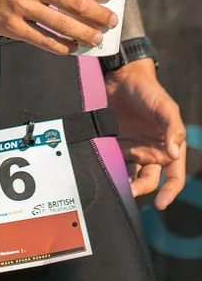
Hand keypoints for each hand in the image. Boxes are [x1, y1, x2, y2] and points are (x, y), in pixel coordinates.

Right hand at [0, 0, 118, 55]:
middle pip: (76, 3)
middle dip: (99, 15)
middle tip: (111, 22)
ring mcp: (22, 6)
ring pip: (63, 25)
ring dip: (85, 34)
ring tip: (96, 39)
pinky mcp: (11, 25)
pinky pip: (43, 39)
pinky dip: (61, 46)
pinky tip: (70, 49)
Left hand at [105, 59, 185, 209]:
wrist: (122, 77)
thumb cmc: (150, 92)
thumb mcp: (167, 107)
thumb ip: (174, 129)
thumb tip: (174, 153)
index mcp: (170, 148)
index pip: (174, 177)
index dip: (170, 192)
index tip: (161, 203)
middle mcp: (152, 153)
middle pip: (150, 181)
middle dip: (142, 189)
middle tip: (130, 192)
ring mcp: (134, 150)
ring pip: (132, 176)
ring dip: (126, 184)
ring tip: (118, 186)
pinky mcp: (116, 145)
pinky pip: (115, 164)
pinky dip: (112, 171)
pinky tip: (106, 174)